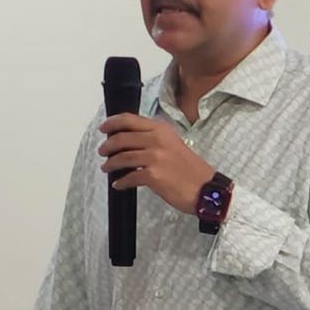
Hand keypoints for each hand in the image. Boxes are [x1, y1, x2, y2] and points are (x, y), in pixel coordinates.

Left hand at [99, 115, 216, 213]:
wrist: (207, 190)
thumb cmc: (191, 170)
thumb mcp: (174, 144)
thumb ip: (154, 139)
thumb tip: (130, 141)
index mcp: (161, 129)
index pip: (129, 120)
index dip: (112, 123)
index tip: (103, 129)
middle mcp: (157, 140)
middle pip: (122, 138)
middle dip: (108, 146)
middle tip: (103, 151)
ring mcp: (155, 157)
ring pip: (122, 157)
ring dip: (111, 163)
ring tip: (107, 167)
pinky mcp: (153, 176)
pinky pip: (129, 177)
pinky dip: (121, 181)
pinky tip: (118, 184)